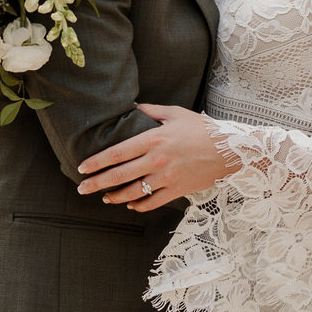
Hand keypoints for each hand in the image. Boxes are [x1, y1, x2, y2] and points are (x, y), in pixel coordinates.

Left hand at [76, 103, 237, 211]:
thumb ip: (150, 111)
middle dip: (97, 183)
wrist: (230, 149)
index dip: (97, 161)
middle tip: (81, 189)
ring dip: (115, 197)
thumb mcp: (175, 113)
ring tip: (103, 197)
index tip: (82, 167)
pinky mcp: (178, 190)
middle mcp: (157, 160)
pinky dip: (139, 205)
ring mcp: (167, 178)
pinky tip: (130, 204)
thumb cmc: (201, 129)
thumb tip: (130, 106)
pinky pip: (153, 202)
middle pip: (120, 175)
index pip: (118, 152)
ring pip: (134, 192)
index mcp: (154, 139)